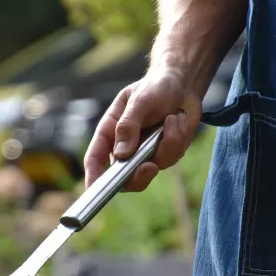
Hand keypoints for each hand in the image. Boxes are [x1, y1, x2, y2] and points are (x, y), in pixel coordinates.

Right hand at [83, 67, 202, 191]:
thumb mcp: (139, 101)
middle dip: (138, 176)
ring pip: (153, 167)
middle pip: (124, 177)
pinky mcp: (165, 153)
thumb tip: (122, 155)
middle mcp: (125, 147)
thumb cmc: (155, 87)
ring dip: (168, 143)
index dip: (93, 177)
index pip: (95, 159)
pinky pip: (172, 157)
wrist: (182, 84)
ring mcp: (145, 153)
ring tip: (173, 118)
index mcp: (110, 132)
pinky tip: (178, 120)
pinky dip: (179, 138)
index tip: (94, 190)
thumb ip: (128, 126)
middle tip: (150, 167)